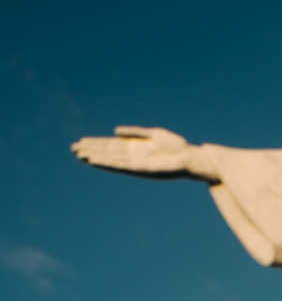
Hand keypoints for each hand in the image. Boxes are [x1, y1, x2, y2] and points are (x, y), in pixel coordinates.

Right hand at [70, 125, 216, 178]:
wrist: (189, 157)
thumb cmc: (175, 146)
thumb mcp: (152, 134)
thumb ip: (134, 133)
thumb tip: (115, 131)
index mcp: (135, 147)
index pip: (111, 145)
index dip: (96, 143)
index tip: (81, 142)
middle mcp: (133, 156)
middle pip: (107, 152)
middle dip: (91, 150)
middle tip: (72, 149)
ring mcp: (135, 163)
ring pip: (110, 159)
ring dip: (94, 156)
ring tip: (79, 154)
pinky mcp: (141, 168)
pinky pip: (120, 165)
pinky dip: (107, 163)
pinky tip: (95, 160)